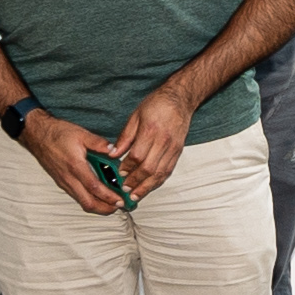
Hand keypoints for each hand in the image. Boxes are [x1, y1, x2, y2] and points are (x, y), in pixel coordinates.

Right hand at [24, 109, 129, 219]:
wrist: (36, 135)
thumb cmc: (57, 133)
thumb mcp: (81, 133)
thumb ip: (99, 143)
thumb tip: (114, 151)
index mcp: (75, 166)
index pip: (94, 187)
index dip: (109, 197)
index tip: (120, 201)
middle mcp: (69, 178)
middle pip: (88, 203)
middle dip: (105, 208)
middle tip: (119, 206)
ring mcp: (64, 182)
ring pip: (82, 202)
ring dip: (98, 206)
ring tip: (111, 204)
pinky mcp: (61, 182)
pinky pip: (77, 196)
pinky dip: (89, 200)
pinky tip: (98, 195)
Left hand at [111, 83, 200, 197]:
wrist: (180, 99)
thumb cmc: (157, 105)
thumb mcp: (135, 116)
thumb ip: (124, 137)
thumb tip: (113, 153)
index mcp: (151, 130)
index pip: (137, 155)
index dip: (127, 167)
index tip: (119, 173)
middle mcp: (164, 141)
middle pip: (149, 168)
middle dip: (136, 182)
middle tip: (125, 189)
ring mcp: (173, 148)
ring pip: (160, 173)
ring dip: (147, 187)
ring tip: (135, 195)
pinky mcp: (178, 152)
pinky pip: (168, 171)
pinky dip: (157, 182)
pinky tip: (149, 187)